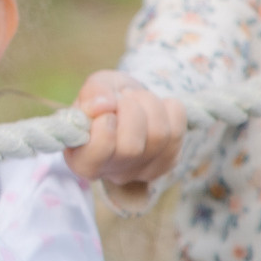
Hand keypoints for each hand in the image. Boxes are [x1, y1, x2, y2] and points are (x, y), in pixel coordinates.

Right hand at [64, 71, 185, 192]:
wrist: (130, 101)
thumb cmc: (106, 98)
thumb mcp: (93, 88)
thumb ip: (91, 94)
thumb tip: (102, 106)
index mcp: (82, 159)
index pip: (96, 154)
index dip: (104, 124)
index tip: (106, 109)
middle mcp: (111, 172)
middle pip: (131, 148)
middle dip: (130, 110)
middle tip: (123, 97)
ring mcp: (142, 171)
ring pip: (158, 136)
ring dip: (149, 104)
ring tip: (138, 98)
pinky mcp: (167, 163)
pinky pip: (178, 131)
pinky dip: (169, 109)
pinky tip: (155, 107)